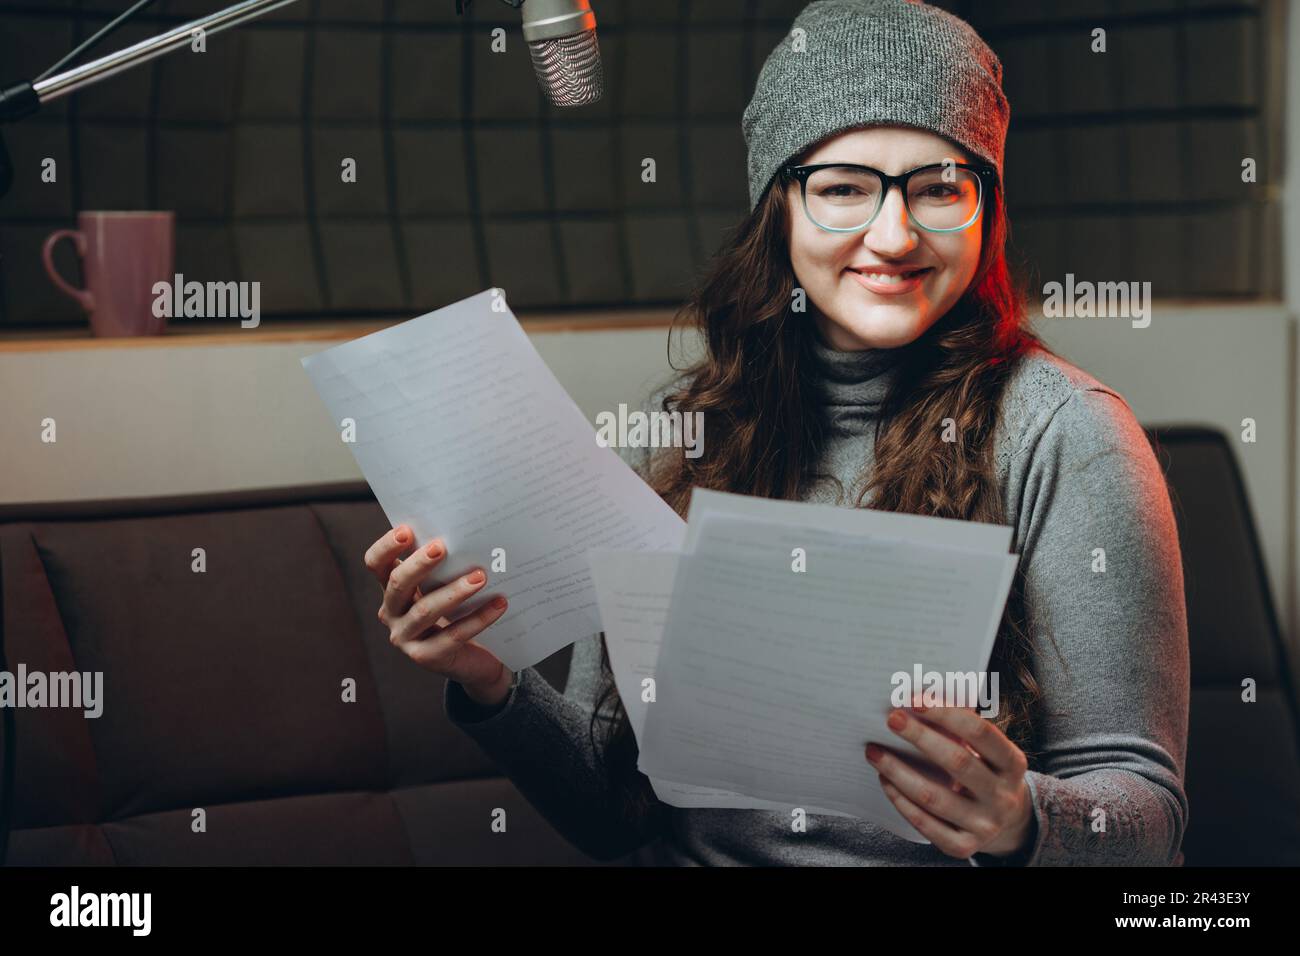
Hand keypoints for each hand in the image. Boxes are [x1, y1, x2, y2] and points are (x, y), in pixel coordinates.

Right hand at [364, 524, 513, 706]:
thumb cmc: (457, 611)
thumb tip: (465, 532)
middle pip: (397, 584)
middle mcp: (391, 613)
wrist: (472, 658)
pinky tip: (499, 603)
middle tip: (442, 547)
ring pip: (425, 611)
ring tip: (480, 576)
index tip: (406, 530)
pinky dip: (478, 618)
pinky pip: (453, 635)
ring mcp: (405, 638)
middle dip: (419, 564)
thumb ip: (444, 565)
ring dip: (454, 591)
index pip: (376, 564)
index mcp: (392, 588)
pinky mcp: (426, 657)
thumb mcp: (444, 585)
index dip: (387, 547)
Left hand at [865, 699, 1034, 860]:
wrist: (1005, 822)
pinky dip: (900, 800)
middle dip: (920, 737)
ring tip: (874, 752)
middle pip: (957, 762)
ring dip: (898, 771)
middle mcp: (1003, 796)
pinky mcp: (963, 846)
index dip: (947, 714)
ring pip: (934, 796)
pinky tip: (885, 780)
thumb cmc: (986, 771)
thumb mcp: (987, 750)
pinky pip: (925, 824)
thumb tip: (920, 698)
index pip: (981, 733)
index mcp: (1013, 764)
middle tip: (891, 719)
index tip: (914, 700)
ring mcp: (985, 825)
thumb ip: (962, 727)